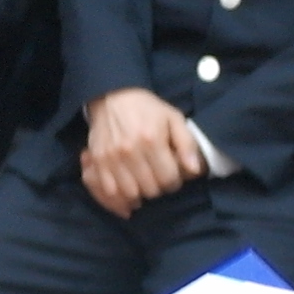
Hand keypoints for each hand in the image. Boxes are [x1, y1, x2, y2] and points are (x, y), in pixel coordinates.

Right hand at [79, 89, 201, 217]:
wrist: (113, 96)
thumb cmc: (147, 109)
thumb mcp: (174, 118)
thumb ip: (187, 144)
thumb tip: (195, 170)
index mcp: (152, 140)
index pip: (168, 179)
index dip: (175, 182)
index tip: (172, 175)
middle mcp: (130, 151)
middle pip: (150, 190)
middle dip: (159, 188)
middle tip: (158, 178)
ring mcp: (111, 158)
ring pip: (130, 194)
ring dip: (140, 194)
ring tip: (144, 184)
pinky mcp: (98, 161)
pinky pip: (109, 191)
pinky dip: (119, 198)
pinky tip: (128, 193)